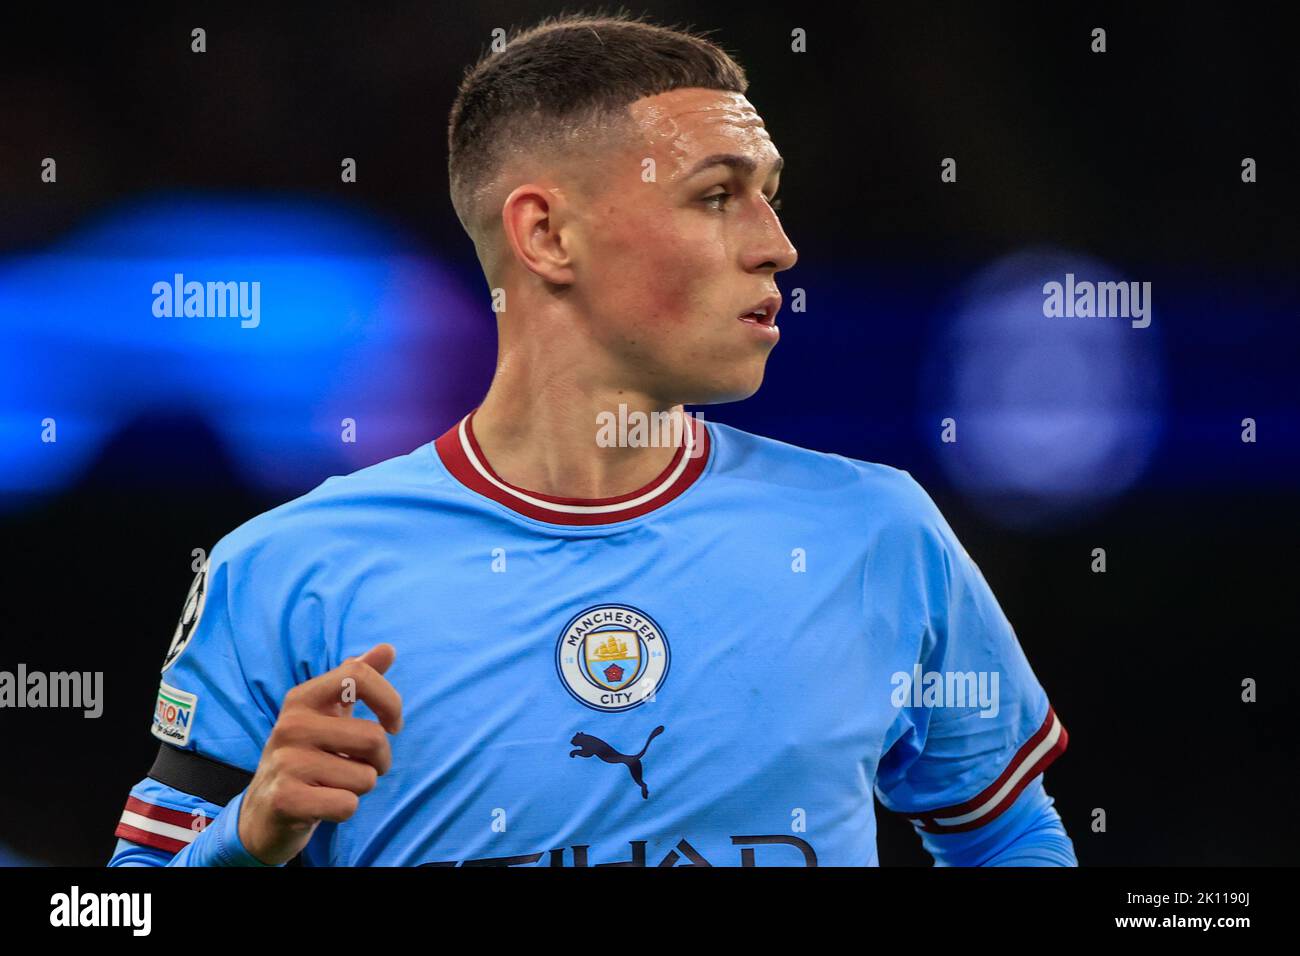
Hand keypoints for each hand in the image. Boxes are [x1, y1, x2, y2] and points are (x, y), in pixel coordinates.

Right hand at [237, 644, 402, 864]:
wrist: (263, 812)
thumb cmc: (308, 756)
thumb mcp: (329, 715)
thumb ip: (357, 680)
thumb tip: (388, 648)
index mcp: (302, 698)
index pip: (358, 674)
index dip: (389, 701)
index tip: (392, 724)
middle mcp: (290, 725)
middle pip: (374, 737)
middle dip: (380, 761)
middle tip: (357, 767)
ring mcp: (285, 762)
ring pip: (365, 778)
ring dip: (359, 788)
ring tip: (331, 785)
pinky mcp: (286, 799)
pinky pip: (348, 805)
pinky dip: (344, 809)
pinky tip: (320, 804)